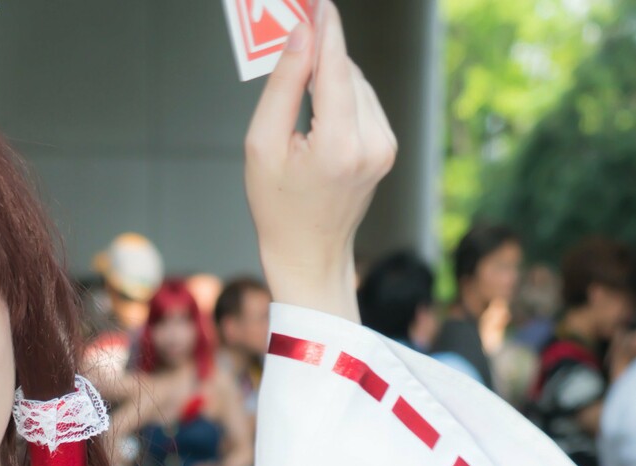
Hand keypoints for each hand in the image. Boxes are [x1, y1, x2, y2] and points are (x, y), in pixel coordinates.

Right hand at [244, 2, 396, 319]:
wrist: (309, 258)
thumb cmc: (278, 210)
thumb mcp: (261, 147)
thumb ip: (283, 86)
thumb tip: (301, 35)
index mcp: (337, 146)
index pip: (335, 67)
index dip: (326, 29)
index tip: (317, 2)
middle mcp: (370, 143)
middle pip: (346, 72)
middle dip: (321, 55)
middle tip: (294, 37)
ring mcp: (384, 147)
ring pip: (356, 84)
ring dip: (329, 78)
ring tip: (300, 97)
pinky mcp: (387, 148)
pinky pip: (364, 103)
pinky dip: (341, 98)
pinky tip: (319, 118)